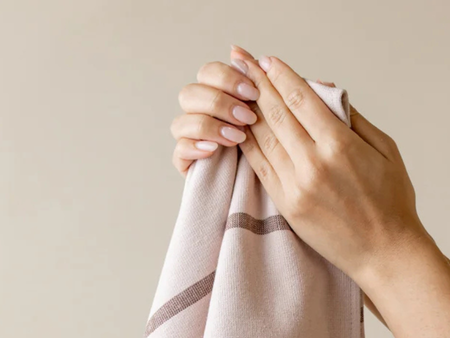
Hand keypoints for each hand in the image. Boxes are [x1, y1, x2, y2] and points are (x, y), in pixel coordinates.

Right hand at [170, 58, 261, 175]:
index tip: (253, 93)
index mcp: (215, 92)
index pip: (207, 72)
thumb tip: (237, 49)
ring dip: (210, 126)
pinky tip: (214, 150)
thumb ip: (252, 77)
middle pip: (189, 94)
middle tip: (247, 117)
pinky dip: (195, 147)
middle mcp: (197, 112)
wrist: (272, 175)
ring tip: (237, 137)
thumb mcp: (266, 107)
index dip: (227, 78)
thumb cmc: (268, 140)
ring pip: (180, 122)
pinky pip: (178, 150)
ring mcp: (188, 137)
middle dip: (219, 103)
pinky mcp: (186, 162)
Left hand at [229, 45, 434, 289]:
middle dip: (256, 84)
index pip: (301, 99)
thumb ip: (354, 119)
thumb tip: (327, 94)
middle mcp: (313, 163)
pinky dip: (248, 146)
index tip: (266, 60)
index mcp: (340, 144)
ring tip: (233, 90)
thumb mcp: (385, 149)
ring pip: (264, 140)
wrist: (384, 253)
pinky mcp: (288, 206)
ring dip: (246, 111)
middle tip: (240, 63)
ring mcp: (297, 187)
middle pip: (276, 114)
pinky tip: (238, 130)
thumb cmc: (391, 201)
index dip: (280, 76)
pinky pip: (262, 168)